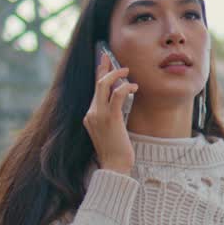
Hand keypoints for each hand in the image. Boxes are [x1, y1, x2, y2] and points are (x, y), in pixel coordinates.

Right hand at [83, 54, 137, 173]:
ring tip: (127, 71)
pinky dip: (125, 87)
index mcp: (89, 116)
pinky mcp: (110, 118)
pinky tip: (134, 87)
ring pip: (103, 85)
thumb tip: (120, 100)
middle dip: (104, 68)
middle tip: (111, 57)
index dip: (99, 74)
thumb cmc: (115, 151)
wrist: (114, 166)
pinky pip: (117, 95)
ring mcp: (98, 116)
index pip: (94, 91)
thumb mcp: (110, 131)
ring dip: (116, 75)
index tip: (103, 61)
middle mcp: (91, 113)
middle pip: (97, 83)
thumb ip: (111, 116)